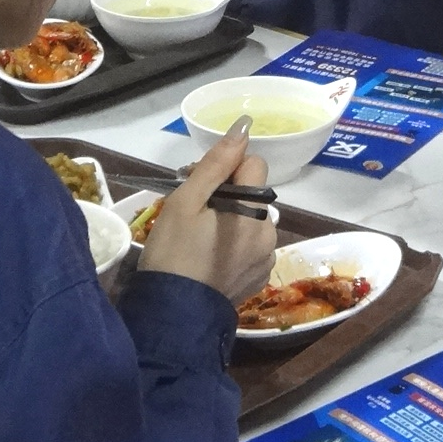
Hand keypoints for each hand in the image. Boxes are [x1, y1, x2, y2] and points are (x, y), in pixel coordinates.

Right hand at [137, 121, 277, 302]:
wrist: (173, 315)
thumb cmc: (173, 253)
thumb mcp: (185, 202)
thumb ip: (216, 163)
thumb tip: (243, 126)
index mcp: (254, 210)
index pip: (253, 163)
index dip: (225, 168)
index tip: (198, 185)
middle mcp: (269, 232)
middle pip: (254, 193)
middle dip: (228, 194)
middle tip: (192, 211)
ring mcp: (267, 258)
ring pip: (253, 220)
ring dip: (233, 219)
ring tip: (200, 238)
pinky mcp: (259, 277)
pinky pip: (252, 247)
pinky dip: (236, 245)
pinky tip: (210, 257)